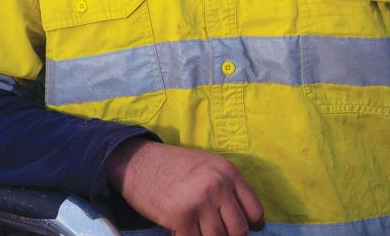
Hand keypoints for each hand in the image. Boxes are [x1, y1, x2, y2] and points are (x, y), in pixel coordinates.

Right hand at [106, 137, 264, 234]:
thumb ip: (226, 188)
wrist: (135, 161)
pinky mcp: (180, 216)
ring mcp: (199, 201)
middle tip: (215, 232)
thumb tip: (248, 222)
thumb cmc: (170, 166)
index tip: (241, 230)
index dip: (251, 226)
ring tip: (198, 230)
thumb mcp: (206, 166)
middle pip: (238, 230)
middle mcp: (217, 185)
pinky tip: (182, 232)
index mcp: (227, 171)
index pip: (254, 211)